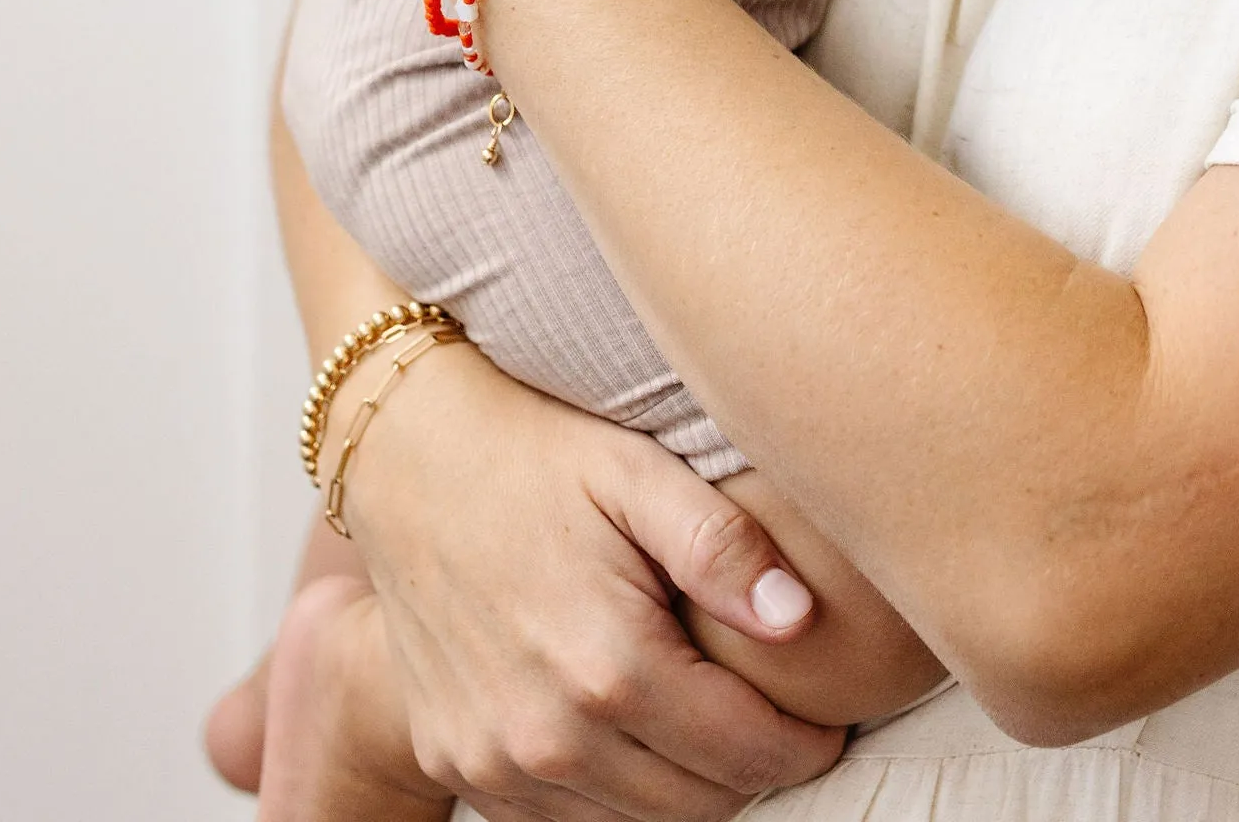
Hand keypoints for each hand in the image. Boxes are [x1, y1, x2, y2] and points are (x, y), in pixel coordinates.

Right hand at [345, 347, 846, 821]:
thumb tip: (801, 619)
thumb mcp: (638, 471)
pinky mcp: (458, 765)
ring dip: (687, 789)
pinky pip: (565, 821)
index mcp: (609, 664)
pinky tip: (634, 732)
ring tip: (713, 722)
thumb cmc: (535, 453)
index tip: (831, 716)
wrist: (407, 458)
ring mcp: (495, 761)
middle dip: (755, 771)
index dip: (807, 745)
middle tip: (780, 719)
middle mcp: (548, 735)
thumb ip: (723, 548)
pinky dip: (613, 794)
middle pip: (700, 806)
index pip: (749, 755)